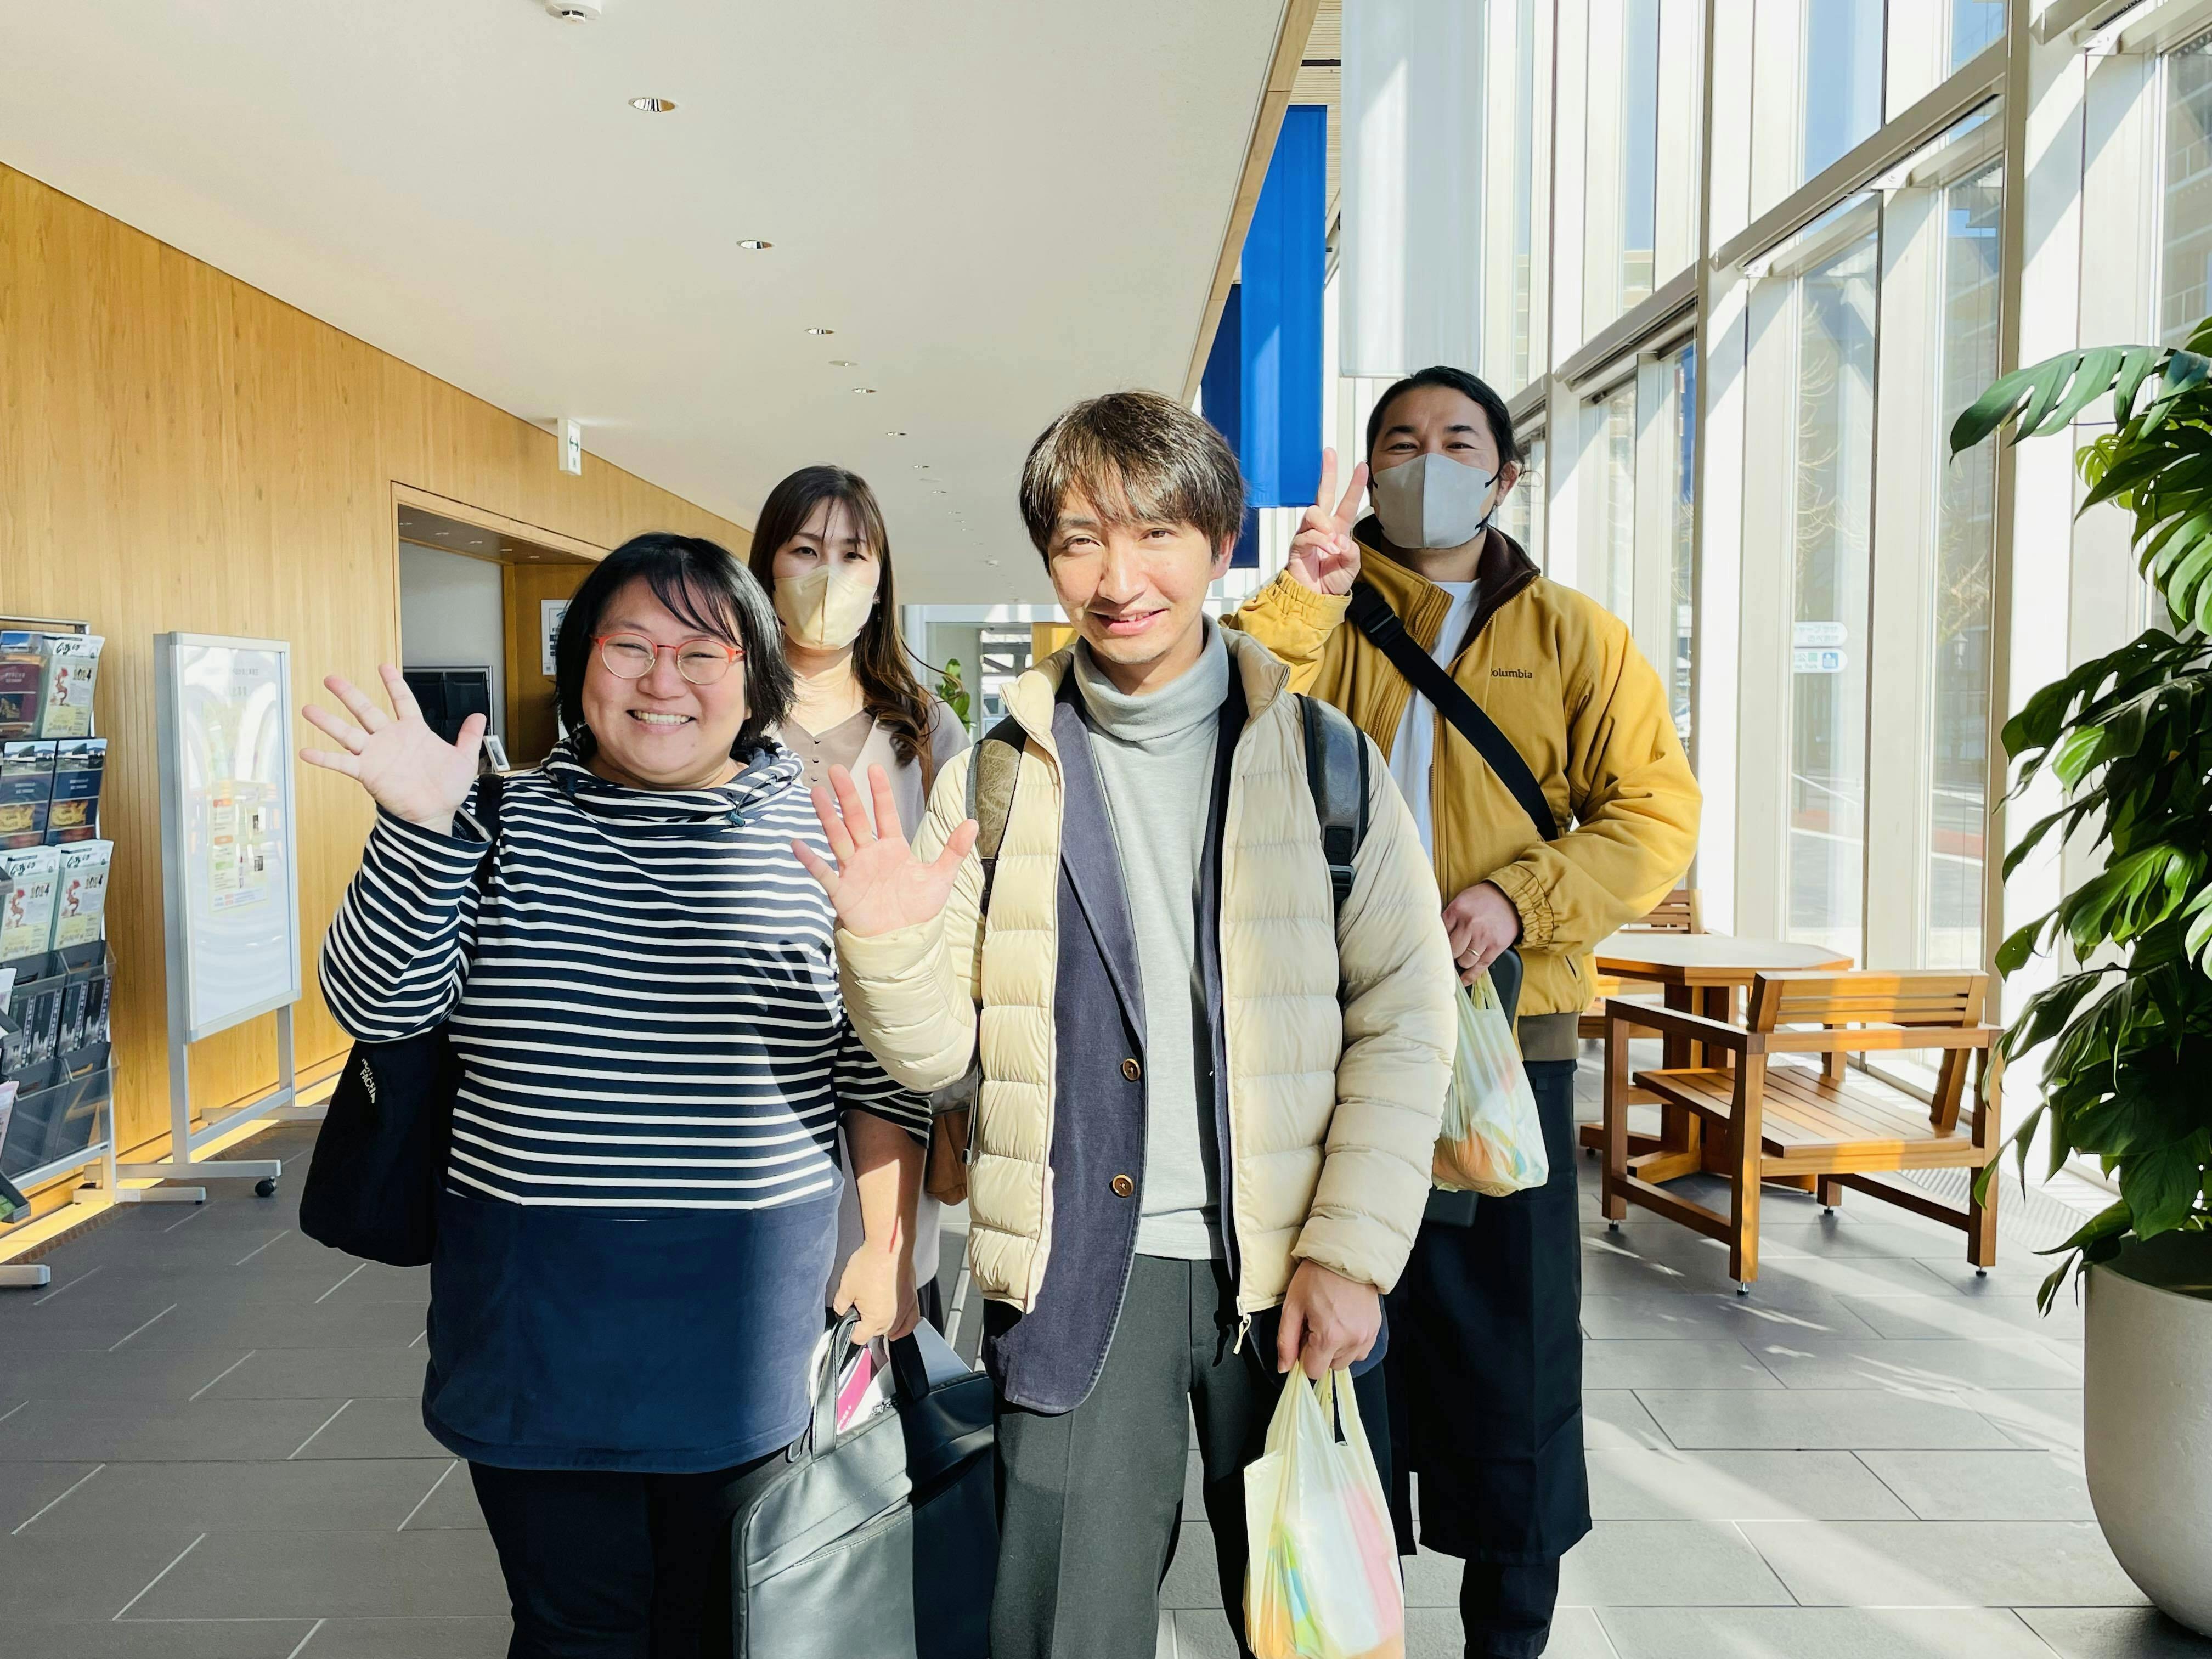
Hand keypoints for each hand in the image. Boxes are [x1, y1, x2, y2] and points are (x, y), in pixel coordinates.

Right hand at [300, 665, 483, 833]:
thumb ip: (469, 736)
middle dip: (349, 694)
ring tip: (308, 709)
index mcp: (413, 731)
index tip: (384, 666)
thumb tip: (480, 716)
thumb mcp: (464, 759)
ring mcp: (376, 755)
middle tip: (331, 678)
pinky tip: (306, 752)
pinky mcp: (367, 773)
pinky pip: (342, 763)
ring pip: (348, 733)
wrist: (436, 814)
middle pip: (366, 710)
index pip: (402, 701)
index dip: (394, 684)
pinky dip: (324, 758)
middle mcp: (390, 739)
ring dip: (328, 722)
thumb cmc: (447, 788)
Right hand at [793, 765, 978, 938]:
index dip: (880, 792)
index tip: (874, 768)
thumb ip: (954, 850)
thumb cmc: (918, 909)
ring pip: (838, 838)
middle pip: (856, 819)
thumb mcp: (940, 877)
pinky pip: (824, 874)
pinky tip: (797, 845)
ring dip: (827, 817)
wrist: (903, 941)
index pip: (885, 814)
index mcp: (892, 847)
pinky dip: (811, 861)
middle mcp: (869, 854)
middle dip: (847, 795)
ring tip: (815, 793)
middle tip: (836, 769)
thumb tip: (973, 822)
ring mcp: (854, 871)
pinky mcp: (842, 892)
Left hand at [833, 1237, 918, 1344]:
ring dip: (883, 1327)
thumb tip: (842, 1311)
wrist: (887, 1247)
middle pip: (877, 1334)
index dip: (849, 1330)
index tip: (846, 1321)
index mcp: (876, 1320)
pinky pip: (911, 1320)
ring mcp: (905, 1308)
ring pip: (894, 1329)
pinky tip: (900, 1330)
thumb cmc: (869, 1265)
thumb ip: (841, 1306)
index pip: (860, 1337)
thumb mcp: (845, 1288)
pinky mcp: (912, 1298)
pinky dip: (905, 1326)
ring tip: (874, 1319)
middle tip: (858, 1309)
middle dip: (866, 1326)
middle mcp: (893, 1318)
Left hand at [1276, 1260, 1381, 1378]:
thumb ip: (1286, 1341)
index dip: (1304, 1355)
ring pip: (1346, 1360)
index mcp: (1329, 1336)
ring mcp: (1367, 1336)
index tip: (1304, 1335)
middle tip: (1316, 1324)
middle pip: (1330, 1366)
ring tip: (1332, 1321)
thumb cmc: (1315, 1277)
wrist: (1345, 1256)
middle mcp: (1351, 1341)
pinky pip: (1361, 1350)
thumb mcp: (1292, 1306)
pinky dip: (1351, 1343)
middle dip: (1320, 1352)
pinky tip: (1344, 1322)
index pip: (1313, 1371)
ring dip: (1337, 1349)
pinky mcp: (1375, 1330)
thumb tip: (1284, 1368)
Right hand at [1283, 448, 1369, 596]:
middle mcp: (1322, 528)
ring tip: (1333, 543)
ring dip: (1326, 524)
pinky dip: (1319, 541)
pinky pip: (1307, 535)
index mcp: (1338, 529)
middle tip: (1329, 453)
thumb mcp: (1351, 566)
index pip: (1347, 502)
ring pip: (1314, 512)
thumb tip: (1340, 539)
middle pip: (1323, 494)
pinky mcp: (1297, 546)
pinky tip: (1327, 550)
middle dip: (1327, 472)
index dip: (1354, 485)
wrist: (1315, 599)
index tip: (1362, 465)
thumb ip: (1351, 551)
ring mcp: (1308, 535)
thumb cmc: (1331, 582)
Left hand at [1444, 881, 1521, 983]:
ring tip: (1464, 956)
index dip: (1439, 943)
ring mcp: (1483, 936)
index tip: (1437, 950)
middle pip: (1451, 950)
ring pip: (1464, 961)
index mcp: (1457, 910)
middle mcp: (1470, 923)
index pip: (1440, 934)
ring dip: (1463, 961)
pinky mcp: (1496, 946)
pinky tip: (1464, 980)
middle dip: (1451, 953)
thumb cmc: (1483, 900)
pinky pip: (1480, 966)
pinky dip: (1470, 976)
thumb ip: (1450, 918)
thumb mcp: (1462, 901)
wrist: (1510, 898)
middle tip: (1453, 952)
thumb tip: (1437, 940)